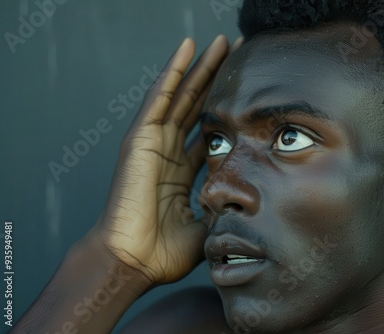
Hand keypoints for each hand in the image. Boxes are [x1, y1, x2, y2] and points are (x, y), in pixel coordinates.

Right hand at [87, 35, 236, 283]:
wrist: (132, 262)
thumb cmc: (164, 251)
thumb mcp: (207, 225)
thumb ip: (225, 210)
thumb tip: (250, 204)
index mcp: (182, 171)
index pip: (209, 131)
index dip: (228, 112)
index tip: (250, 94)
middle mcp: (168, 152)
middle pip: (197, 106)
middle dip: (216, 80)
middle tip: (236, 54)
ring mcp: (153, 143)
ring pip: (181, 95)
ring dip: (199, 67)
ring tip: (217, 41)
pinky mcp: (139, 139)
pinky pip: (159, 99)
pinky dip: (173, 73)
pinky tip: (187, 49)